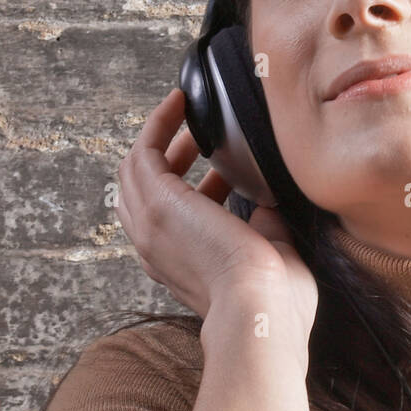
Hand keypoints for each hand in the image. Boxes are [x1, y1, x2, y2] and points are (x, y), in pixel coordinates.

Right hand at [115, 88, 318, 345]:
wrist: (261, 309)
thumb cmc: (274, 300)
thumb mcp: (268, 258)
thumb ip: (263, 229)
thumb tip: (268, 206)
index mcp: (177, 267)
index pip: (165, 221)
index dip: (188, 188)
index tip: (219, 170)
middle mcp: (155, 247)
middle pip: (139, 190)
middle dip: (168, 157)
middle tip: (202, 136)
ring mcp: (151, 224)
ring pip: (135, 168)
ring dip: (160, 135)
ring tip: (189, 110)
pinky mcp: (159, 201)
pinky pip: (145, 150)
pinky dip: (159, 122)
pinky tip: (181, 101)